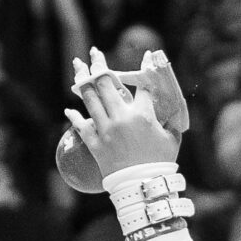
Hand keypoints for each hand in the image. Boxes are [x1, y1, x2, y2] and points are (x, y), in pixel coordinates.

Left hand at [57, 47, 189, 196]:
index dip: (144, 69)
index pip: (141, 85)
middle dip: (99, 64)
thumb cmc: (161, 164)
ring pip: (89, 98)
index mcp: (142, 114)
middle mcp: (121, 117)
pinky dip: (74, 117)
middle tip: (95, 53)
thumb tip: (170, 112)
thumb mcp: (172, 139)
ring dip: (82, 80)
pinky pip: (80, 126)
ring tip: (78, 66)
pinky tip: (69, 109)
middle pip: (105, 82)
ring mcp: (105, 129)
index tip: (145, 57)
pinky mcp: (95, 143)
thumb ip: (170, 122)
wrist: (143, 187)